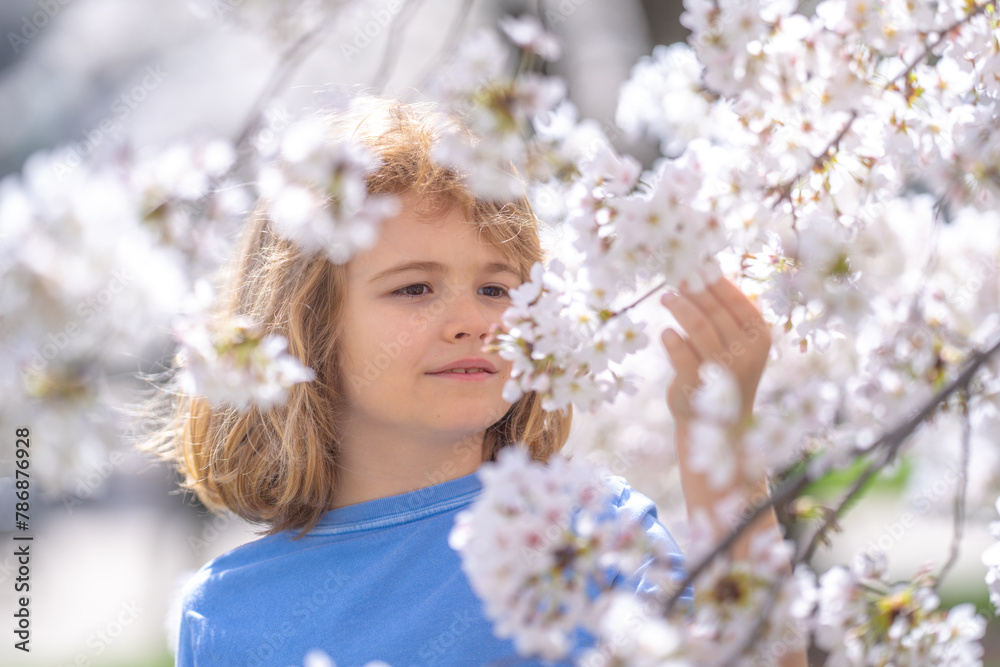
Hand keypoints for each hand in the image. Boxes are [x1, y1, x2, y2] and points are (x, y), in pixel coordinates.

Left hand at [659, 277, 770, 423]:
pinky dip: (670, 340)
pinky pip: (680, 354)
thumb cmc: (725, 374)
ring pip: (697, 326)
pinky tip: (666, 333)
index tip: (694, 264)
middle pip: (714, 309)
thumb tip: (705, 269)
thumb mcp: (738, 343)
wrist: (721, 425)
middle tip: (675, 277)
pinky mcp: (699, 386)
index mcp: (760, 337)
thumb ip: (727, 312)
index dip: (713, 279)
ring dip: (678, 307)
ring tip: (666, 297)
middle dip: (692, 289)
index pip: (735, 299)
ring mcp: (723, 370)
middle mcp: (747, 353)